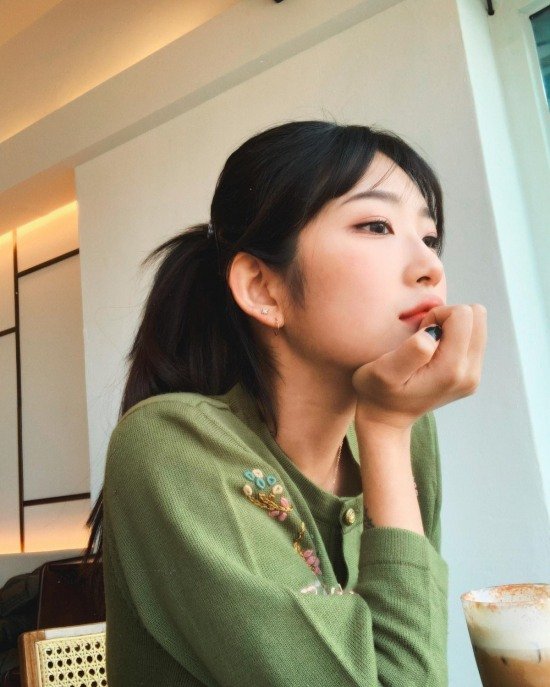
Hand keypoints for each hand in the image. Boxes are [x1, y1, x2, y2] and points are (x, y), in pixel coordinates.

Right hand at [351, 304, 486, 429]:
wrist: (386, 420)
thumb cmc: (378, 392)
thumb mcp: (384, 372)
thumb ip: (412, 350)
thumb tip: (434, 333)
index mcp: (452, 369)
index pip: (462, 315)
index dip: (437, 315)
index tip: (419, 333)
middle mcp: (470, 374)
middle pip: (477, 316)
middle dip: (448, 318)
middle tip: (425, 336)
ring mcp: (474, 376)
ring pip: (478, 325)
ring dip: (451, 327)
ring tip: (429, 346)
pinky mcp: (472, 376)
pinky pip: (474, 338)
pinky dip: (454, 337)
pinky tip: (434, 354)